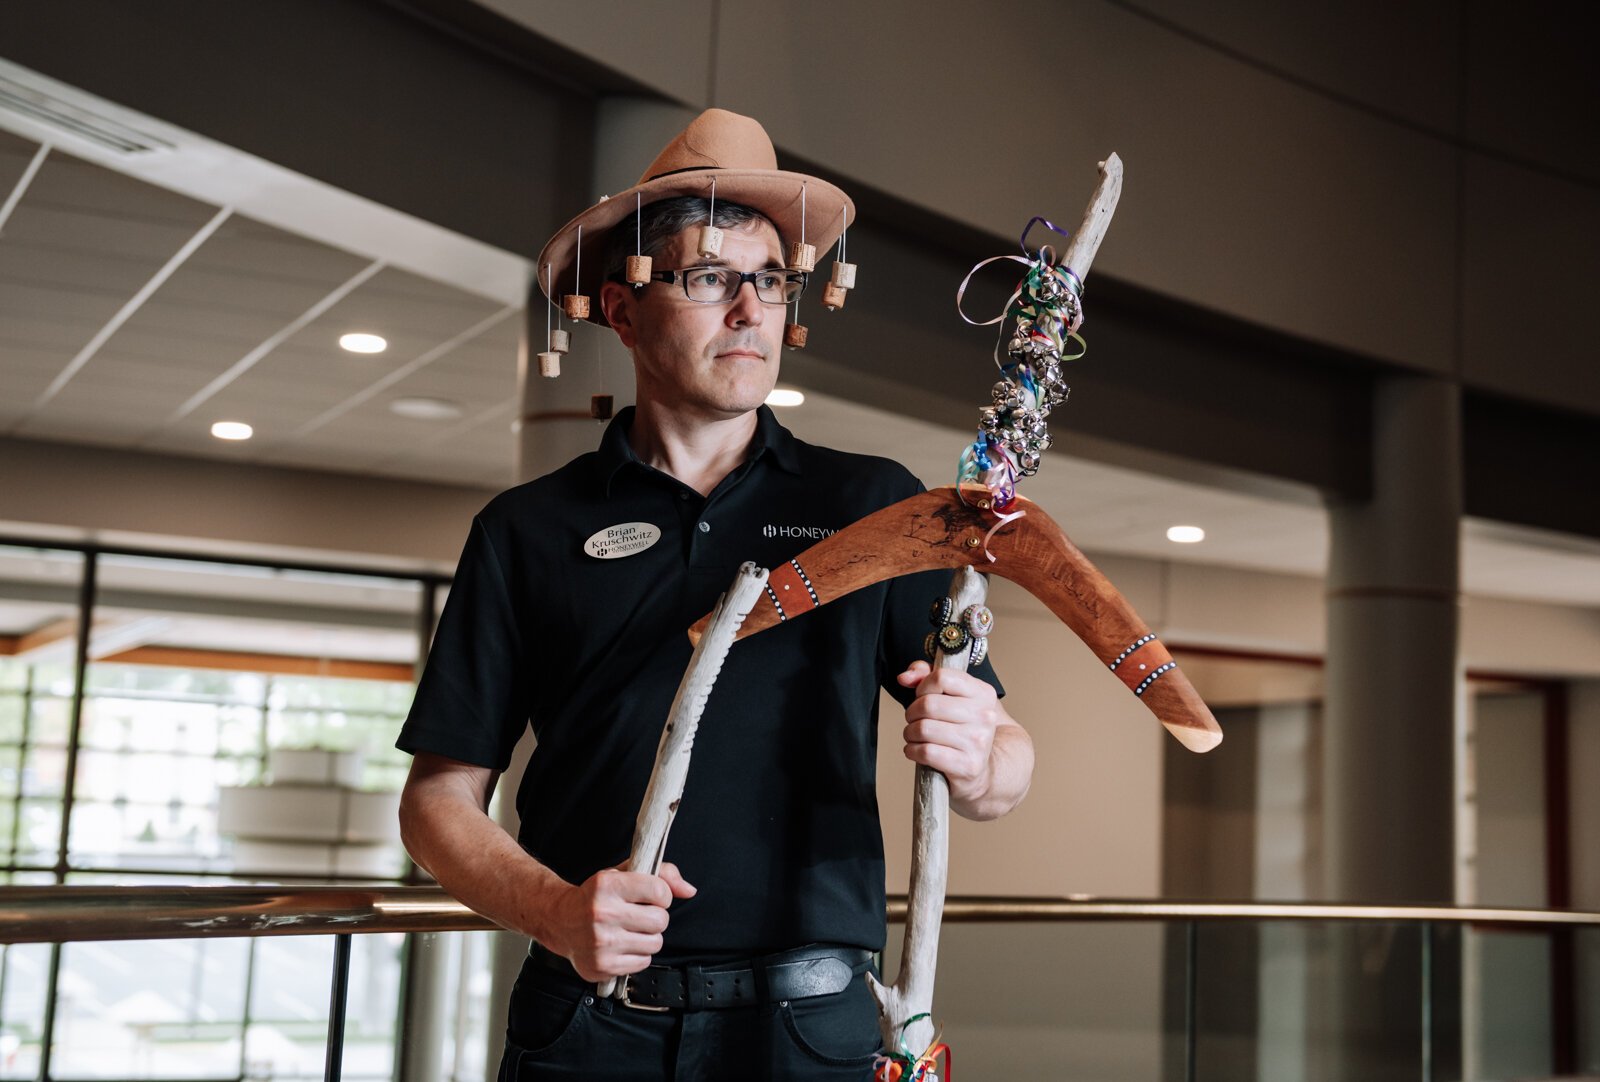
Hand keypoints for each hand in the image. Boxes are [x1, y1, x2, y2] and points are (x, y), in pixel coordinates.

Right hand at [544, 862, 696, 980]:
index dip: (661, 895)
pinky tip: (623, 945)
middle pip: (661, 921)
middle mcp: (602, 913)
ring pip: (655, 943)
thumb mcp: (624, 874)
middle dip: (656, 918)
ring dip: (648, 937)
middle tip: (639, 915)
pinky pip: (643, 962)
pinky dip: (638, 955)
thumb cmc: (597, 896)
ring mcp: (601, 942)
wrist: (561, 920)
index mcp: (607, 885)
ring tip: (630, 930)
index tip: (650, 896)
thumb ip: (661, 875)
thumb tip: (690, 891)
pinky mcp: (602, 965)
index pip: (660, 891)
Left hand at [896, 660, 1004, 807]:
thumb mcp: (952, 697)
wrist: (981, 769)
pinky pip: (926, 752)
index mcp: (983, 694)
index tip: (923, 696)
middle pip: (928, 704)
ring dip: (910, 733)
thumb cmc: (962, 730)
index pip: (942, 677)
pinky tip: (917, 750)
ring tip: (916, 736)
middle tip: (915, 720)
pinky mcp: (967, 765)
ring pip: (924, 728)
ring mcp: (977, 742)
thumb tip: (905, 677)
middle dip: (912, 713)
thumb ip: (927, 677)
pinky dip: (913, 751)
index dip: (923, 686)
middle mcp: (984, 716)